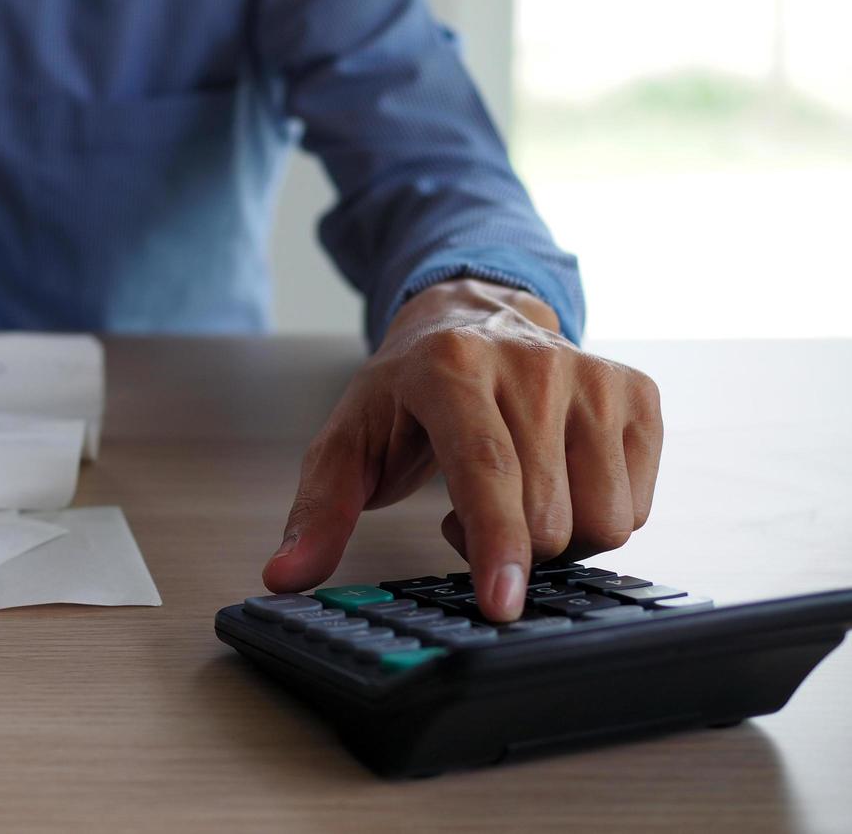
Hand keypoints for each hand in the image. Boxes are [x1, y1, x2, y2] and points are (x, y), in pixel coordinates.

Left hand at [262, 279, 662, 621]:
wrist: (469, 318)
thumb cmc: (405, 392)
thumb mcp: (347, 442)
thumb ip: (317, 513)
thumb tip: (284, 577)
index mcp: (453, 368)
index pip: (487, 470)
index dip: (495, 545)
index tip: (501, 605)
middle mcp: (533, 361)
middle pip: (548, 513)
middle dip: (507, 549)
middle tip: (464, 519)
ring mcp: (595, 373)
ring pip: (605, 518)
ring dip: (556, 537)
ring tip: (509, 497)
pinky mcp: (639, 392)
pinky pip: (637, 505)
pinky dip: (595, 516)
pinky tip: (553, 483)